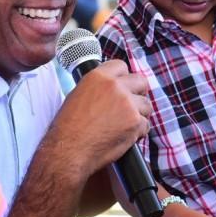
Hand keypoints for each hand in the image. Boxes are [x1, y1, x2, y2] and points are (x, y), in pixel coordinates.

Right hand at [44, 60, 150, 178]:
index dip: (124, 77)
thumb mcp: (77, 95)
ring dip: (139, 115)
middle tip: (132, 104)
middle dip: (139, 92)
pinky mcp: (135, 122)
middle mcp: (115, 87)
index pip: (121, 66)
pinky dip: (138, 132)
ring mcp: (128, 104)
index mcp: (98, 76)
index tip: (123, 86)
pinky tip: (124, 136)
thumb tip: (108, 88)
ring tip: (124, 125)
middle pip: (141, 81)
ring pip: (146, 105)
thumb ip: (97, 87)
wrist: (69, 150)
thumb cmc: (68, 128)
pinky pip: (145, 125)